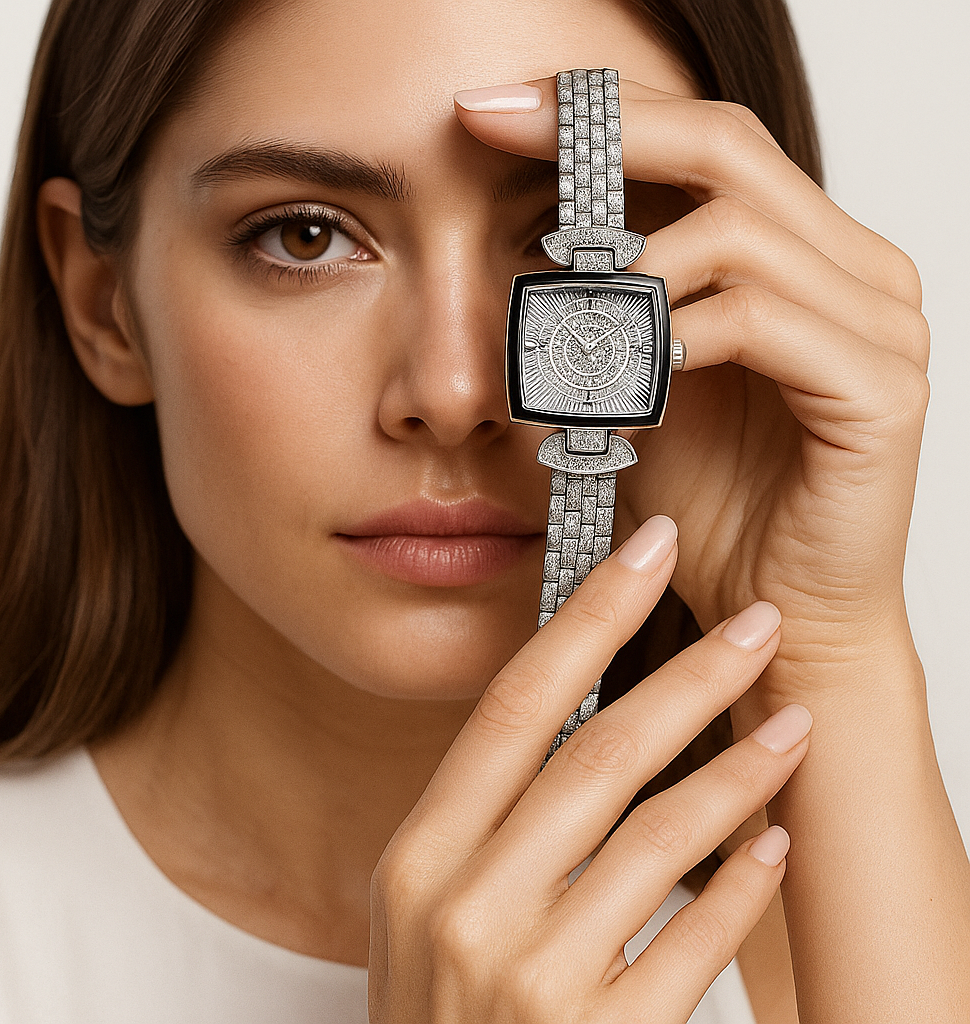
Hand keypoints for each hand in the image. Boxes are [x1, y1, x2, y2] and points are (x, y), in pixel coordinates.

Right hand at [369, 516, 811, 1022]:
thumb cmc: (443, 1018)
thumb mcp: (429, 908)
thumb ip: (489, 819)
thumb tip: (582, 710)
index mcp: (420, 856)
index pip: (515, 704)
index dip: (588, 616)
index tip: (647, 551)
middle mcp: (465, 906)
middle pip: (596, 753)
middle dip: (688, 673)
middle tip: (756, 622)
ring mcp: (528, 981)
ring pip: (656, 839)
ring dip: (738, 773)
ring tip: (792, 722)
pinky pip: (690, 946)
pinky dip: (739, 887)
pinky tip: (775, 844)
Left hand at [455, 78, 929, 701]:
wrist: (775, 614)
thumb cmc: (710, 508)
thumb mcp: (631, 391)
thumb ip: (598, 318)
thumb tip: (515, 256)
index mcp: (803, 259)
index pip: (707, 145)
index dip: (604, 114)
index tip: (497, 109)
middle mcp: (855, 273)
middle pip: (729, 150)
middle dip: (604, 135)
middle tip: (500, 127)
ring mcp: (879, 327)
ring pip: (741, 233)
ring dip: (630, 265)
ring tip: (561, 312)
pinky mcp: (880, 391)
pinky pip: (762, 322)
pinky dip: (676, 336)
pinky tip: (622, 373)